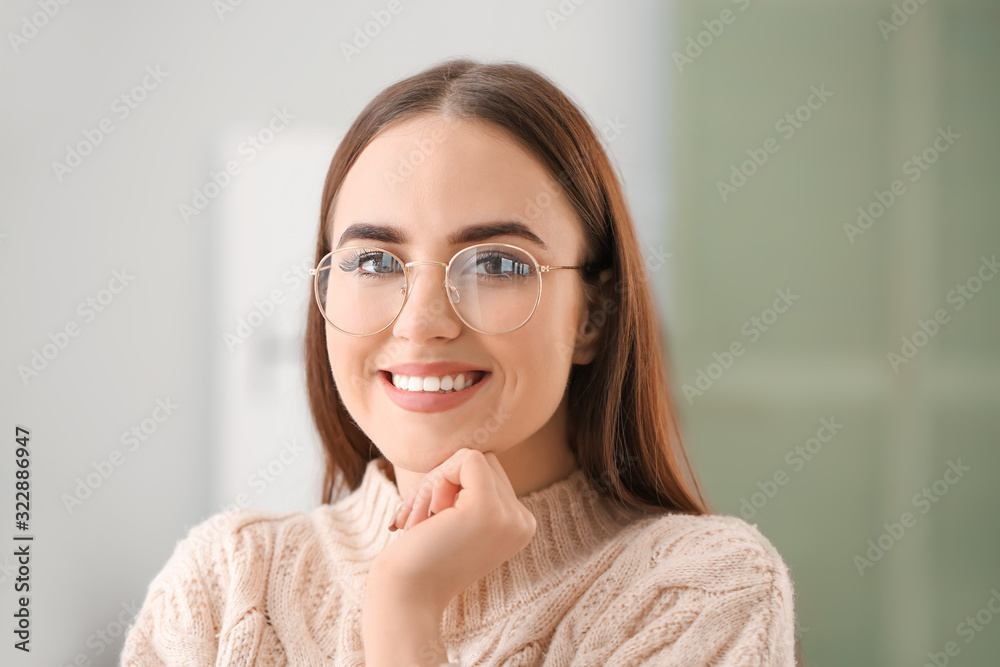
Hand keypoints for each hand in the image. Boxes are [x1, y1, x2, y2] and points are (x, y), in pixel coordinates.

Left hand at [372, 448, 536, 612]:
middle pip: (484, 461)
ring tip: (421, 521)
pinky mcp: (488, 508)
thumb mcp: (458, 520)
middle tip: (421, 519)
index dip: (452, 485)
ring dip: (434, 482)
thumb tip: (471, 454)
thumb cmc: (420, 556)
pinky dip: (437, 478)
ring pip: (472, 458)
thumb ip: (471, 490)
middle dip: (443, 480)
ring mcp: (509, 516)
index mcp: (520, 525)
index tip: (429, 520)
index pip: (490, 473)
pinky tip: (428, 517)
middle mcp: (523, 521)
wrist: (406, 595)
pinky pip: (467, 459)